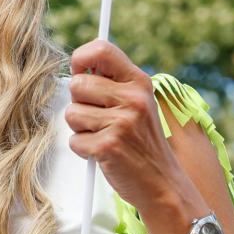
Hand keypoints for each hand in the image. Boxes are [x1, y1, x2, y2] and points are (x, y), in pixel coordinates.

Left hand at [66, 40, 202, 233]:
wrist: (162, 183)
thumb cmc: (143, 143)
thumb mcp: (138, 104)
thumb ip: (113, 84)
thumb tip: (78, 68)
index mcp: (139, 82)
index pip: (101, 49)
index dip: (80, 59)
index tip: (79, 72)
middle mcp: (133, 98)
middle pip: (77, 84)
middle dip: (79, 104)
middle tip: (99, 119)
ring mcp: (121, 122)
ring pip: (71, 113)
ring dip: (81, 129)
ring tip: (103, 136)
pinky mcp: (108, 146)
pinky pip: (74, 140)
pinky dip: (84, 150)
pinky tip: (104, 153)